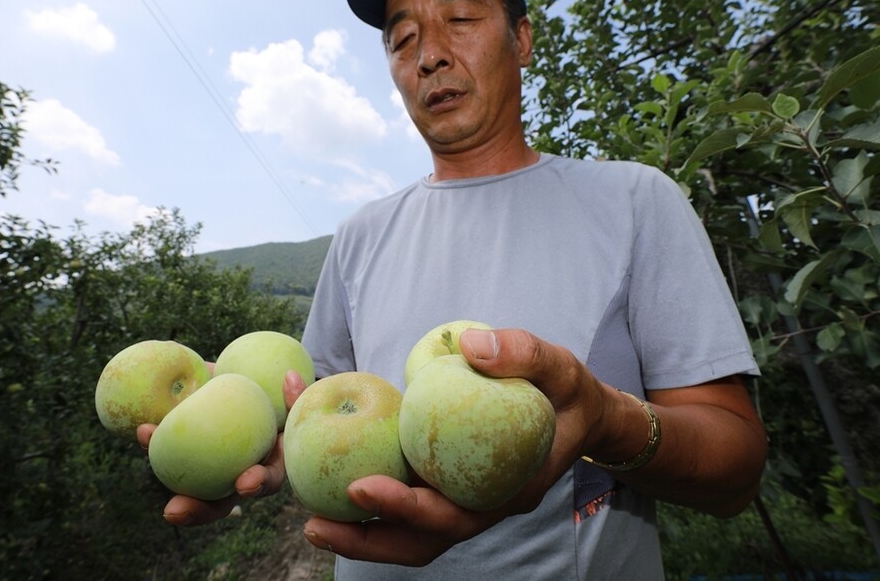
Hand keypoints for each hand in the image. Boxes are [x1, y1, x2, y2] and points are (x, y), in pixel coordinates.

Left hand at [137, 369, 308, 525]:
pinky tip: (143, 432)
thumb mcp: (297, 396)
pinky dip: (156, 442)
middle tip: (174, 510)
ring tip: (152, 478)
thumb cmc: (281, 393)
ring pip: (191, 484)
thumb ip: (298, 392)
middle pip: (219, 500)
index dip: (257, 484)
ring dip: (170, 485)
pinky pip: (173, 447)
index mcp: (269, 464)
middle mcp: (238, 472)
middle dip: (198, 510)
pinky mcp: (191, 444)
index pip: (266, 480)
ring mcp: (213, 463)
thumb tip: (289, 376)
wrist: (255, 382)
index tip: (244, 482)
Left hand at [302, 328, 603, 565]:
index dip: (407, 508)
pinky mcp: (445, 484)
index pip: (455, 515)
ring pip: (408, 533)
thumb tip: (471, 346)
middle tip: (313, 525)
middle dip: (367, 540)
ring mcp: (461, 499)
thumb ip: (525, 354)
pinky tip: (329, 475)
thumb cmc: (567, 392)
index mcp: (508, 491)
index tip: (361, 487)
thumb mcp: (560, 366)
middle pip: (421, 541)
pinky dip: (368, 497)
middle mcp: (480, 505)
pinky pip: (405, 498)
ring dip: (361, 532)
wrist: (578, 413)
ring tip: (309, 518)